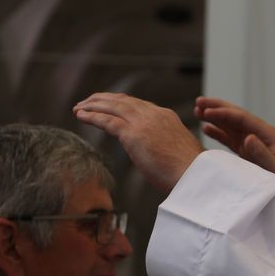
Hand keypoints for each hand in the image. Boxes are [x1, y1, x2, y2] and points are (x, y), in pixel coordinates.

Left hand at [73, 93, 204, 193]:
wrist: (196, 176)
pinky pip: (107, 121)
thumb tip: (158, 154)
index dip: (119, 103)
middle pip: (122, 101)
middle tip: (87, 102)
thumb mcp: (178, 151)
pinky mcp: (133, 135)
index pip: (137, 105)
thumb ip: (165, 145)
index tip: (108, 105)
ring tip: (78, 107)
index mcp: (166, 116)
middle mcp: (154, 114)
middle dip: (102, 100)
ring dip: (93, 105)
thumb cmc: (191, 172)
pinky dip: (91, 116)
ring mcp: (143, 123)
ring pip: (112, 107)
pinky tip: (80, 115)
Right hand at [194, 97, 274, 185]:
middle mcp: (257, 134)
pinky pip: (229, 138)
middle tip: (199, 101)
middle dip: (217, 107)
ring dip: (214, 117)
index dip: (224, 113)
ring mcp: (251, 141)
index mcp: (266, 134)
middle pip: (235, 116)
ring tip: (197, 110)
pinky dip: (217, 132)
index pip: (242, 118)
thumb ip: (262, 154)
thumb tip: (248, 137)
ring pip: (230, 125)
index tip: (208, 112)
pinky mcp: (246, 150)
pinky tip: (205, 127)